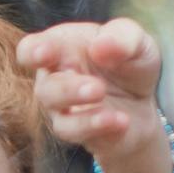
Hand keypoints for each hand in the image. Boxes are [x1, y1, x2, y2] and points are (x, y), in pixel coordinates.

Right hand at [17, 19, 173, 172]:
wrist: (143, 102)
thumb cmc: (129, 63)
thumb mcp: (137, 43)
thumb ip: (123, 37)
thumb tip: (100, 45)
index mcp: (60, 50)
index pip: (30, 50)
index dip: (32, 52)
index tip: (44, 53)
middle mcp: (54, 82)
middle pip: (46, 89)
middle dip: (68, 90)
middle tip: (98, 88)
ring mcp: (63, 112)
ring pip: (61, 120)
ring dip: (84, 116)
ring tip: (109, 106)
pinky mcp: (80, 134)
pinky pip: (82, 135)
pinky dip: (101, 127)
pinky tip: (122, 120)